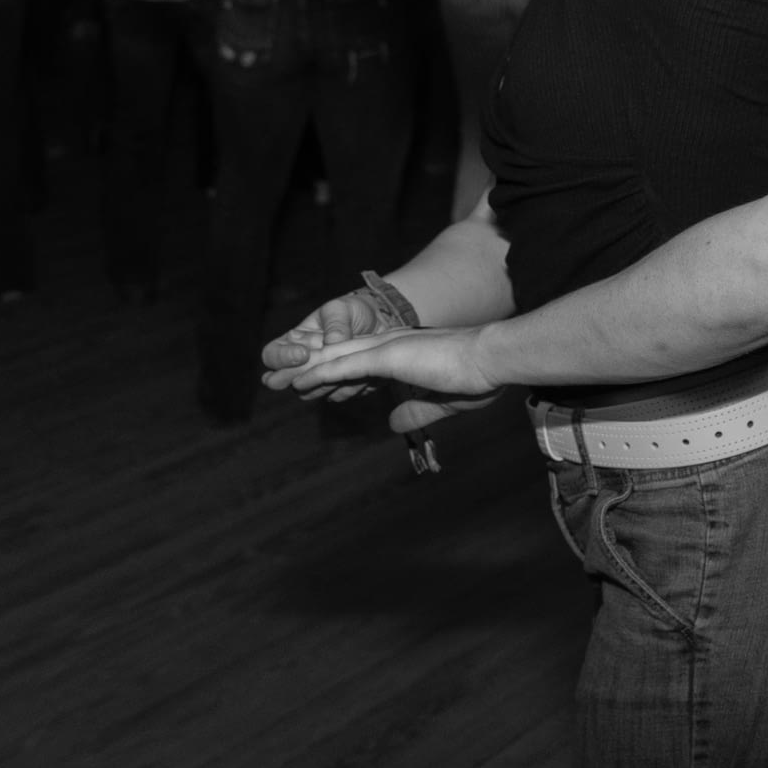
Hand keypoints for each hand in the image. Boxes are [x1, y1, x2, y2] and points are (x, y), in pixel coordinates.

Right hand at [259, 287, 388, 393]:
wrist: (381, 323)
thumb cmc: (353, 312)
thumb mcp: (342, 309)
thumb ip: (335, 324)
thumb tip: (331, 343)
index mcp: (294, 341)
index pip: (271, 355)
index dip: (282, 358)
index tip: (303, 354)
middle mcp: (302, 364)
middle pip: (285, 382)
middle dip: (299, 379)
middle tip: (315, 374)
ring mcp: (320, 379)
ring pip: (310, 393)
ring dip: (324, 385)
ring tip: (343, 373)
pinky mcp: (340, 388)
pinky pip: (337, 395)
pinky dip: (347, 387)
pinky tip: (362, 376)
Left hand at [271, 322, 495, 409]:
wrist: (492, 357)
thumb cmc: (478, 377)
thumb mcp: (441, 402)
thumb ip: (415, 410)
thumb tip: (392, 421)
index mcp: (402, 355)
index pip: (356, 364)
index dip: (329, 372)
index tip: (308, 383)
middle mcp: (388, 346)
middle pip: (336, 356)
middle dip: (305, 366)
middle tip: (276, 377)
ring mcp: (386, 349)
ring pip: (334, 359)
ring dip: (303, 370)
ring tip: (275, 379)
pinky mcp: (389, 356)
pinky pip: (346, 367)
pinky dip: (320, 374)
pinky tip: (300, 382)